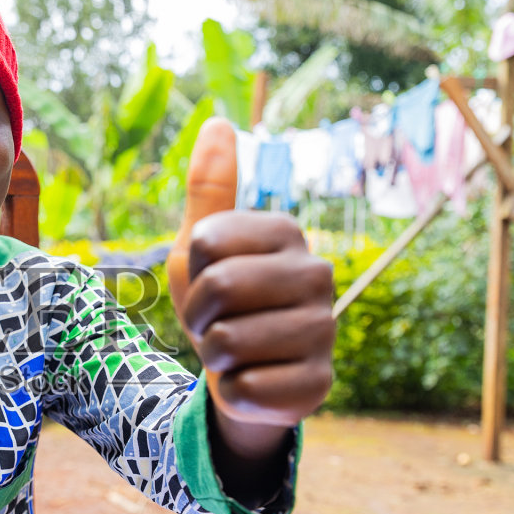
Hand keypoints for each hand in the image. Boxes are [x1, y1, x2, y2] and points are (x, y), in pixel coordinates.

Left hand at [165, 118, 334, 458]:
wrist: (241, 373)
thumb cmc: (218, 304)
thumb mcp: (199, 247)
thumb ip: (209, 188)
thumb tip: (218, 122)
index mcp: (286, 232)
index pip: (206, 243)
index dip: (188, 273)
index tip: (204, 285)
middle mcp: (317, 274)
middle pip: (218, 287)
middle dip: (197, 315)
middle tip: (214, 324)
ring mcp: (325, 330)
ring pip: (228, 342)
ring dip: (213, 356)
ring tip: (235, 353)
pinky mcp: (319, 383)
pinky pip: (247, 387)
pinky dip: (233, 391)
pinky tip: (254, 382)